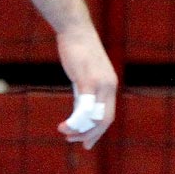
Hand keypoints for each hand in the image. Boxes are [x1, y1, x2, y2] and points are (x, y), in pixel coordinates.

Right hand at [55, 25, 117, 148]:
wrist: (76, 30)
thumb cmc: (79, 50)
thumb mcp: (85, 74)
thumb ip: (85, 92)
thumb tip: (80, 110)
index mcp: (110, 85)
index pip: (108, 116)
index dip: (98, 133)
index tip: (86, 143)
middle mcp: (109, 86)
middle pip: (104, 121)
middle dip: (89, 135)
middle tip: (73, 141)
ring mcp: (99, 83)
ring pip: (94, 118)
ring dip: (79, 130)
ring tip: (65, 133)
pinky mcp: (87, 80)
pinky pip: (84, 108)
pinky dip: (74, 121)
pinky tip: (64, 126)